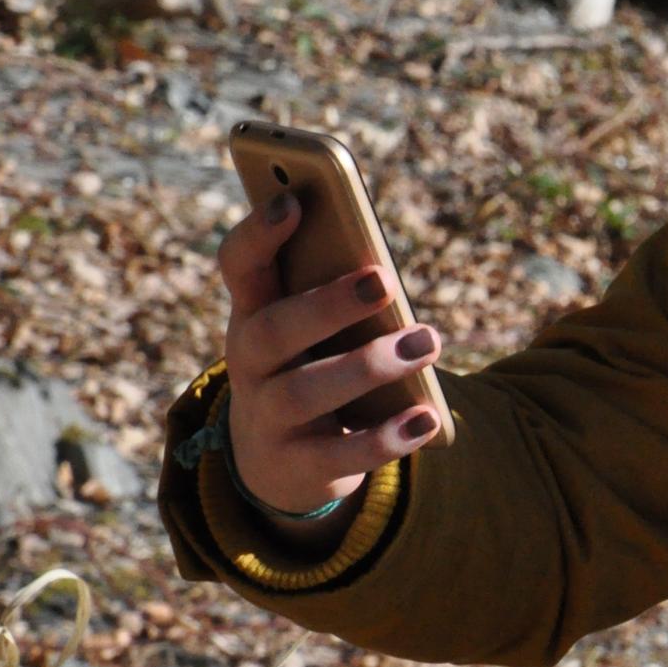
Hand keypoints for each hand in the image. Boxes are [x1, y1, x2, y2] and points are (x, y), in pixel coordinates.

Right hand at [216, 191, 446, 519]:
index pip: (239, 266)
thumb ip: (336, 292)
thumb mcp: (315, 329)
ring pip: (306, 390)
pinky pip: (339, 452)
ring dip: (370, 364)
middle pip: (274, 330)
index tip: (294, 201)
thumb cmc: (311, 365)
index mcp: (254, 313)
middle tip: (385, 279)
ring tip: (428, 341)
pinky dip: (385, 437)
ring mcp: (266, 417)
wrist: (281, 461)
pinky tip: (427, 419)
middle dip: (327, 304)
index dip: (259, 234)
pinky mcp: (297, 465)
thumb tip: (381, 269)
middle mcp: (248, 363)